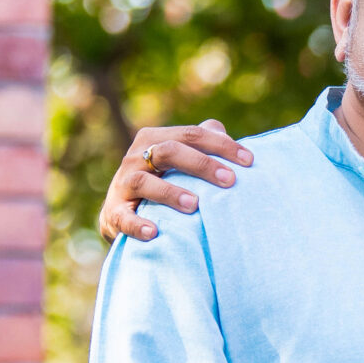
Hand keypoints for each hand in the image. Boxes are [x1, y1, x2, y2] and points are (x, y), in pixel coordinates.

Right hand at [100, 120, 252, 244]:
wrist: (123, 212)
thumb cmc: (162, 180)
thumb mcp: (178, 160)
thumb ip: (199, 143)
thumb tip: (221, 130)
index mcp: (154, 138)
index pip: (192, 135)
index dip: (221, 146)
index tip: (250, 161)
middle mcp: (135, 157)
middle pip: (169, 152)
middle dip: (201, 164)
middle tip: (230, 181)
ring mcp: (122, 184)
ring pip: (143, 181)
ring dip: (169, 192)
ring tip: (194, 205)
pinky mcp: (113, 213)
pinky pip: (123, 218)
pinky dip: (138, 225)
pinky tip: (155, 232)